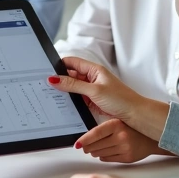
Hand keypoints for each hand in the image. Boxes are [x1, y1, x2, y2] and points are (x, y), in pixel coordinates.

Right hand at [49, 57, 170, 140]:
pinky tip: (62, 104)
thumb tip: (55, 79)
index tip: (46, 71)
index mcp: (94, 69)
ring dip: (64, 91)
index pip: (72, 62)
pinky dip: (70, 100)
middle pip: (70, 75)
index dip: (59, 65)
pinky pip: (77, 98)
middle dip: (59, 79)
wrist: (134, 115)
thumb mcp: (94, 90)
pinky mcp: (92, 101)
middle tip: (45, 85)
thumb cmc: (120, 99)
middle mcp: (92, 77)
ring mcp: (91, 89)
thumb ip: (74, 84)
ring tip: (51, 95)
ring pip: (73, 87)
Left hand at [75, 119, 162, 162]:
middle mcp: (121, 136)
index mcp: (117, 124)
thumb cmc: (133, 128)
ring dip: (95, 152)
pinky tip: (104, 153)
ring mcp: (125, 148)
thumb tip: (86, 138)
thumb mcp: (118, 122)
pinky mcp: (127, 158)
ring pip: (100, 153)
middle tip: (84, 146)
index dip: (84, 139)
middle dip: (88, 147)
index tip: (77, 144)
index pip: (95, 133)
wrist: (151, 138)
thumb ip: (104, 128)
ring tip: (94, 149)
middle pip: (96, 145)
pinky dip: (103, 157)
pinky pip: (108, 159)